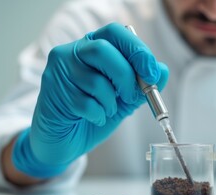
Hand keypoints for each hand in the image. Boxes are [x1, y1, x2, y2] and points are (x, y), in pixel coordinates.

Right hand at [12, 23, 168, 177]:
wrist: (64, 141)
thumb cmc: (93, 115)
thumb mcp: (124, 100)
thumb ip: (142, 86)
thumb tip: (163, 71)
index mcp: (93, 46)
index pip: (116, 32)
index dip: (137, 50)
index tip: (152, 73)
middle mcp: (72, 52)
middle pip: (103, 50)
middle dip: (126, 76)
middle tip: (133, 96)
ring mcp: (59, 71)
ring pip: (95, 79)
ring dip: (111, 101)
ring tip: (109, 110)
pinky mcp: (52, 93)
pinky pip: (84, 103)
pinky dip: (98, 114)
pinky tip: (95, 118)